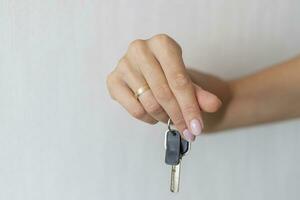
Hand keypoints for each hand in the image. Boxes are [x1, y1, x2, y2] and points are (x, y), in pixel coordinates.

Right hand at [106, 34, 221, 140]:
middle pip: (163, 92)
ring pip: (149, 102)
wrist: (151, 71)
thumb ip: (200, 93)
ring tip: (170, 118)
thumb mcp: (188, 81)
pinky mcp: (113, 80)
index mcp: (162, 44)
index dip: (190, 107)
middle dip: (178, 116)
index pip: (179, 81)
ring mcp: (124, 64)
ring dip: (163, 117)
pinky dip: (148, 118)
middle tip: (188, 131)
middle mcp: (140, 49)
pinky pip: (134, 108)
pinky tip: (154, 115)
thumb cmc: (170, 74)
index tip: (197, 127)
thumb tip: (214, 105)